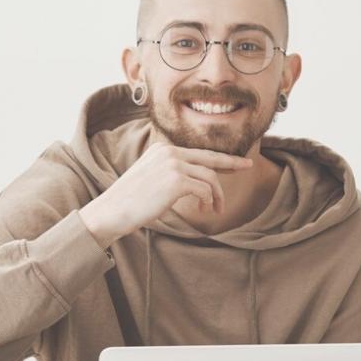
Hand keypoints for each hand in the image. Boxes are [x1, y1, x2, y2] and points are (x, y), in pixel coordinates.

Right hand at [79, 144, 253, 245]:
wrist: (112, 211)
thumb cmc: (130, 201)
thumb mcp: (151, 178)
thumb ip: (171, 173)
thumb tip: (196, 183)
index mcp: (163, 149)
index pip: (198, 153)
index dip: (219, 159)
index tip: (235, 163)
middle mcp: (169, 152)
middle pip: (210, 158)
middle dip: (231, 163)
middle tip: (247, 167)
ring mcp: (173, 164)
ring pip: (210, 177)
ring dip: (217, 195)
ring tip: (215, 209)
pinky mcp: (177, 180)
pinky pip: (204, 190)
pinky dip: (209, 201)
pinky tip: (204, 209)